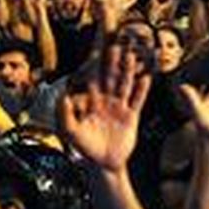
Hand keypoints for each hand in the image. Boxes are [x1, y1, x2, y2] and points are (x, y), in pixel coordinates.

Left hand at [59, 46, 150, 172]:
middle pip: (110, 78)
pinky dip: (142, 89)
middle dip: (113, 62)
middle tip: (116, 44)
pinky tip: (146, 77)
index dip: (94, 66)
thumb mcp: (70, 131)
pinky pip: (137, 100)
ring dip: (127, 71)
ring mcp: (120, 107)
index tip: (96, 51)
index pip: (92, 80)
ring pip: (124, 85)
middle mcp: (106, 101)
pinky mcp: (132, 116)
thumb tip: (62, 95)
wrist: (103, 164)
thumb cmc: (84, 148)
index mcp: (90, 102)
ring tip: (131, 56)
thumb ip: (64, 114)